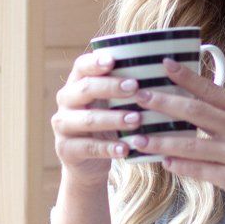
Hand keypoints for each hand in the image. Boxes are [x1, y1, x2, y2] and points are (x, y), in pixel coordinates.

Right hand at [50, 50, 143, 187]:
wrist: (87, 162)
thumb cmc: (106, 124)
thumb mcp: (111, 104)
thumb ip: (124, 88)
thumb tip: (161, 68)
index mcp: (76, 83)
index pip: (81, 66)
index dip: (95, 63)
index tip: (113, 61)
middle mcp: (66, 101)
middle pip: (85, 89)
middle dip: (111, 87)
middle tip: (135, 88)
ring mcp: (63, 125)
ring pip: (87, 119)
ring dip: (113, 119)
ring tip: (137, 120)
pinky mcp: (66, 149)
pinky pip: (88, 147)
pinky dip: (108, 148)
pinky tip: (125, 149)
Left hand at [127, 58, 224, 223]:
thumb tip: (193, 106)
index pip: (212, 89)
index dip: (185, 76)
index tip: (162, 65)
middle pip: (195, 111)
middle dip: (162, 102)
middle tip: (137, 96)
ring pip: (190, 143)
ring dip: (160, 140)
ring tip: (137, 137)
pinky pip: (197, 169)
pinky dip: (178, 165)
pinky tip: (163, 161)